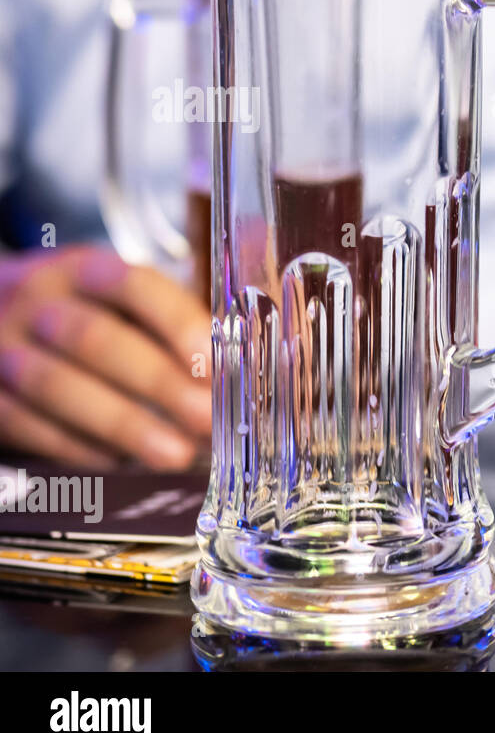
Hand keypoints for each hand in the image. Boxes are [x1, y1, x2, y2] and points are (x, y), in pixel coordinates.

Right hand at [0, 246, 209, 468]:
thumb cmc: (77, 312)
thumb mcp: (113, 299)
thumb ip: (167, 323)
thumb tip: (235, 368)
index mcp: (82, 269)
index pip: (134, 285)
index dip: (178, 323)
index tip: (216, 363)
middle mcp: (37, 302)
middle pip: (97, 340)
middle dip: (160, 384)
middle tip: (206, 419)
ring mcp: (3, 347)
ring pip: (59, 387)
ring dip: (124, 426)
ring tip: (174, 453)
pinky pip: (31, 425)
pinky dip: (80, 448)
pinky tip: (121, 463)